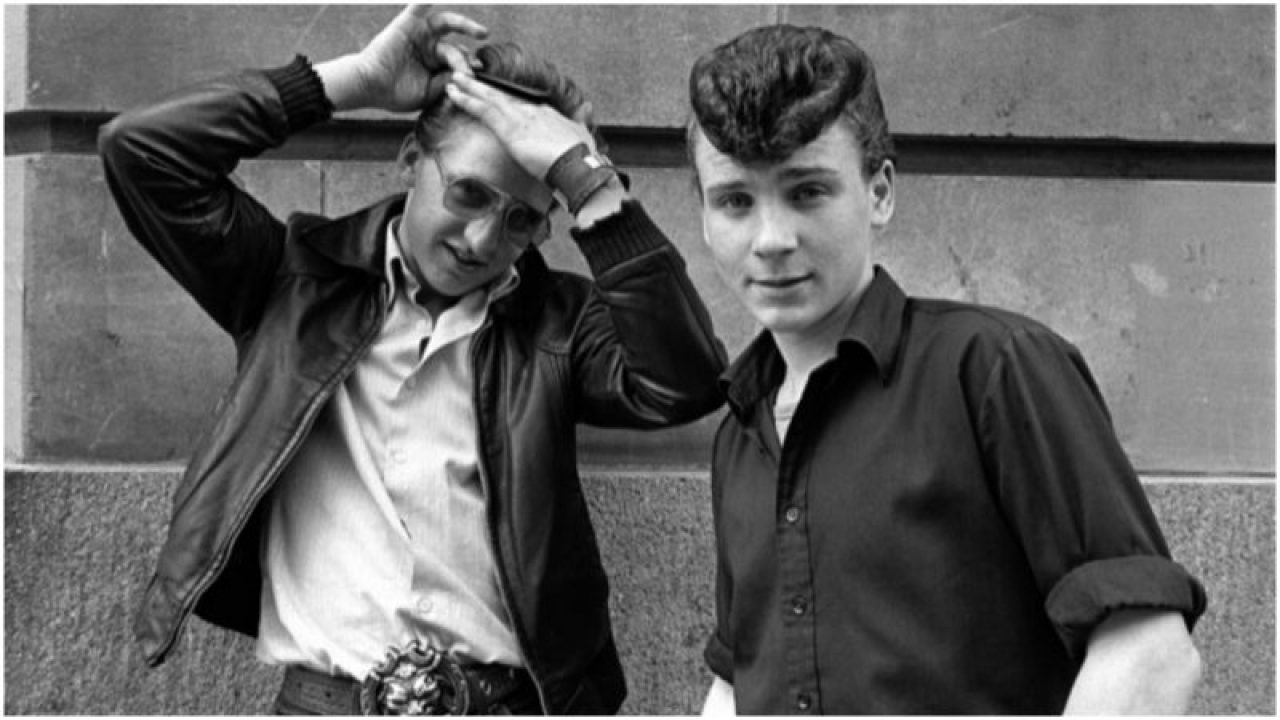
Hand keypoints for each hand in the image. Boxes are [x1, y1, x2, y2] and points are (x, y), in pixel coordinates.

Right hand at [317, 5, 487, 112]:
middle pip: (456, 46)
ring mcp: (420, 34)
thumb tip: (470, 72)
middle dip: (467, 57)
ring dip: (465, 24)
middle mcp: (430, 46)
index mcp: (436, 63)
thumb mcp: (429, 92)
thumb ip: (448, 81)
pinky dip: (427, 0)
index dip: (467, 70)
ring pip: (446, 24)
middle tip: (480, 61)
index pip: (458, 63)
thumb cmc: (396, 92)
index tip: (473, 78)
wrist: (371, 86)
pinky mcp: (409, 23)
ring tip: (481, 32)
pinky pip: (420, 6)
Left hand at [445, 71, 596, 180]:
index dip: (502, 96)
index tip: (491, 91)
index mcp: (544, 112)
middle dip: (481, 86)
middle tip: (465, 76)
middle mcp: (529, 110)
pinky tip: (454, 94)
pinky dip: (466, 101)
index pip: (518, 102)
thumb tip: (587, 108)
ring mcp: (518, 117)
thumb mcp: (583, 132)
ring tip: (454, 79)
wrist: (575, 165)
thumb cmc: (580, 155)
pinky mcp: (508, 129)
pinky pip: (482, 110)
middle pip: (500, 95)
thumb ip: (581, 119)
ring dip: (469, 89)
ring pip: (488, 99)